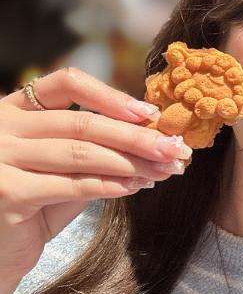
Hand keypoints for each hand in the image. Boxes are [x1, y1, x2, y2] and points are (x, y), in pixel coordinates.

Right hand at [0, 67, 191, 280]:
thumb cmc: (32, 209)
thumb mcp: (61, 171)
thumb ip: (92, 150)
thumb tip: (151, 137)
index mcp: (14, 109)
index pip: (66, 84)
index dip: (111, 96)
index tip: (149, 113)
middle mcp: (1, 127)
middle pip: (82, 122)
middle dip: (135, 136)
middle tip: (173, 148)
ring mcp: (0, 158)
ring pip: (81, 152)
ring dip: (130, 162)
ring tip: (162, 169)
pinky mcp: (7, 191)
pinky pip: (72, 184)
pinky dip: (109, 185)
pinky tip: (135, 186)